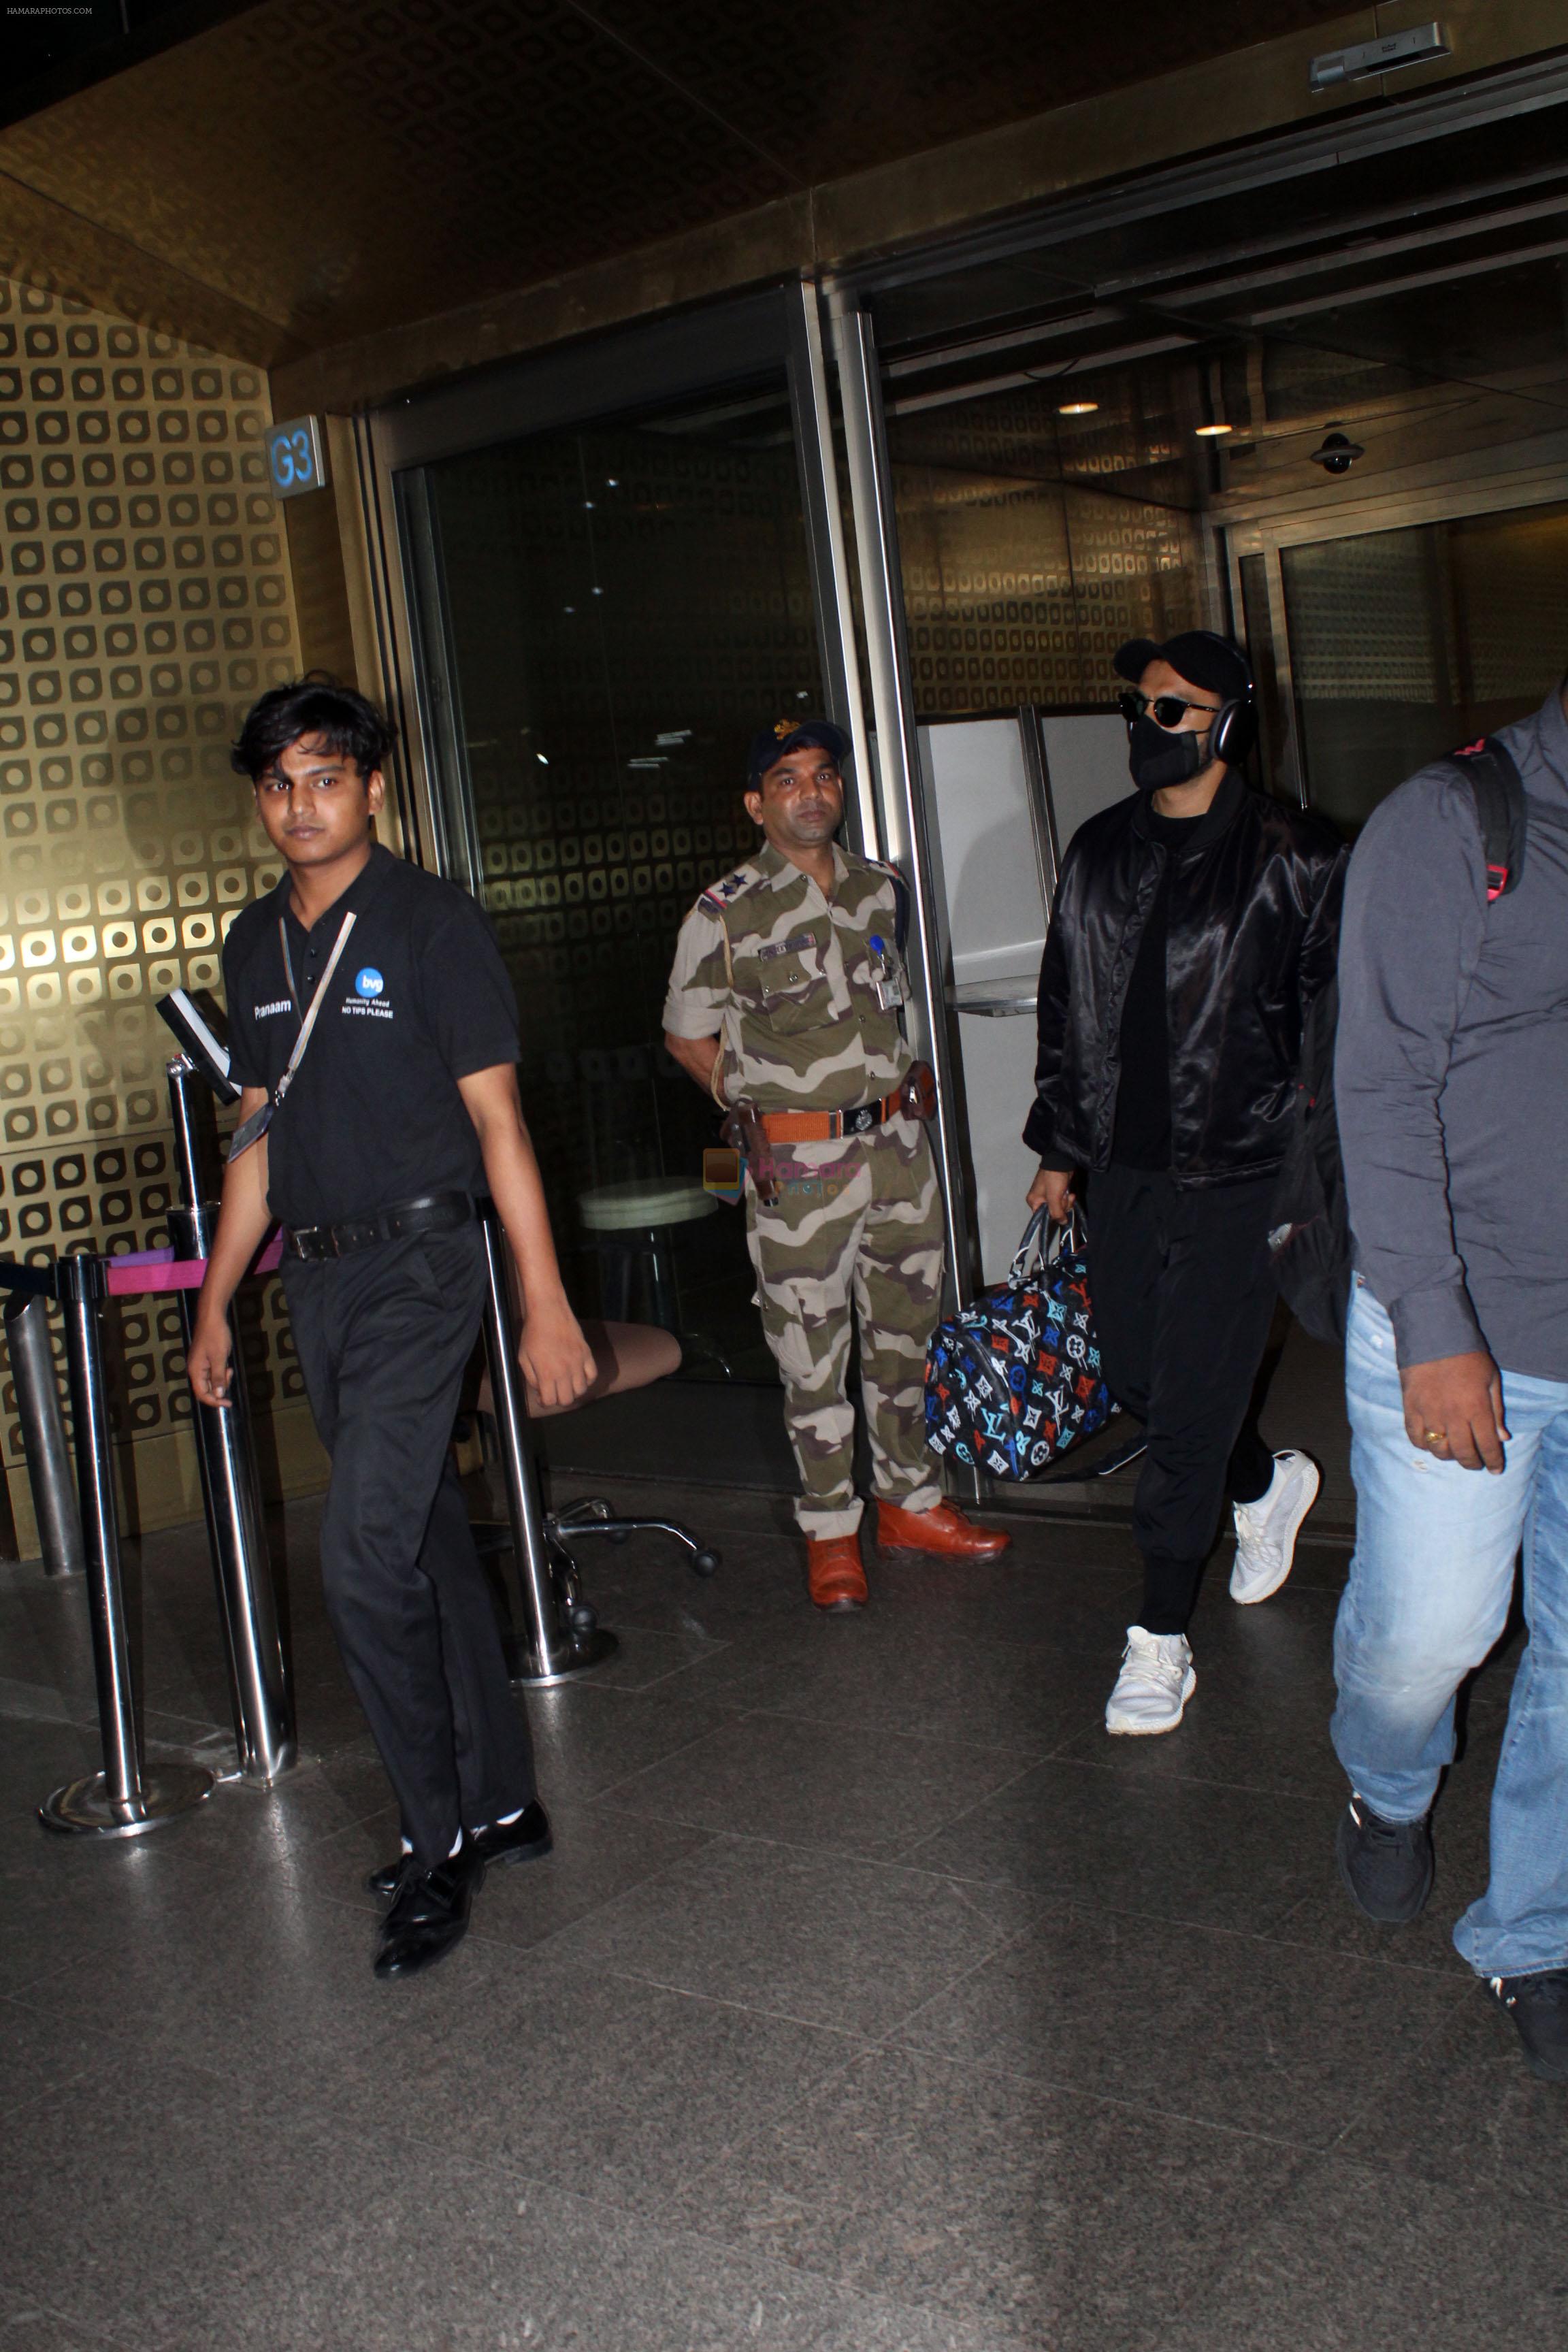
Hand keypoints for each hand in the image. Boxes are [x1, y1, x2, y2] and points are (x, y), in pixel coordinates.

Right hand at [188, 1313, 234, 1409]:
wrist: (212, 1317)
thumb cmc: (215, 1335)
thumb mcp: (219, 1357)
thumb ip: (218, 1377)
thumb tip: (218, 1394)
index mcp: (195, 1370)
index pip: (202, 1393)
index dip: (214, 1401)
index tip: (228, 1403)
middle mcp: (195, 1369)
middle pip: (206, 1388)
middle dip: (219, 1388)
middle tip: (230, 1377)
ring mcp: (200, 1364)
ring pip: (210, 1380)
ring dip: (221, 1379)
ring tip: (229, 1368)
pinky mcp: (206, 1359)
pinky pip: (213, 1372)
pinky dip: (221, 1372)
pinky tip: (227, 1364)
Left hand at [518, 1298, 596, 1412]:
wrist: (548, 1311)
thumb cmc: (533, 1333)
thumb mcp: (523, 1357)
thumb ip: (531, 1378)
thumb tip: (540, 1390)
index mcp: (547, 1373)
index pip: (550, 1401)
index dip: (544, 1402)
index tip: (542, 1397)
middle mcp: (564, 1371)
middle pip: (567, 1400)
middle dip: (558, 1399)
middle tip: (553, 1391)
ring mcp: (578, 1362)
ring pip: (582, 1390)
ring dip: (573, 1391)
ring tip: (565, 1384)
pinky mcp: (586, 1353)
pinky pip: (593, 1375)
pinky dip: (587, 1380)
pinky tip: (578, 1375)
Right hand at [1027, 1166, 1075, 1222]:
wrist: (1061, 1162)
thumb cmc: (1054, 1179)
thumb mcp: (1053, 1198)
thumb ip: (1056, 1213)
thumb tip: (1062, 1222)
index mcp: (1034, 1201)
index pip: (1042, 1217)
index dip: (1052, 1217)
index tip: (1060, 1212)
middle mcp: (1039, 1200)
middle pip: (1052, 1213)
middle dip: (1061, 1207)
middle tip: (1062, 1198)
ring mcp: (1048, 1196)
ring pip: (1059, 1207)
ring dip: (1066, 1202)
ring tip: (1066, 1193)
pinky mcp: (1057, 1192)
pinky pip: (1063, 1202)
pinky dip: (1067, 1198)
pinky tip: (1070, 1193)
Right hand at [1400, 1351, 1508, 1472]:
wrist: (1434, 1335)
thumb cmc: (1468, 1356)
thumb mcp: (1491, 1380)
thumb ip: (1497, 1411)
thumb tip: (1502, 1437)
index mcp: (1477, 1408)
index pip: (1487, 1445)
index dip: (1493, 1461)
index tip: (1495, 1469)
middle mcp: (1453, 1416)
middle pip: (1463, 1453)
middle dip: (1472, 1463)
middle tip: (1476, 1463)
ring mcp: (1429, 1413)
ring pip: (1439, 1449)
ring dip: (1449, 1455)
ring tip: (1454, 1450)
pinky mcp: (1410, 1408)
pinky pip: (1416, 1437)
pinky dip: (1424, 1445)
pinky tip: (1431, 1442)